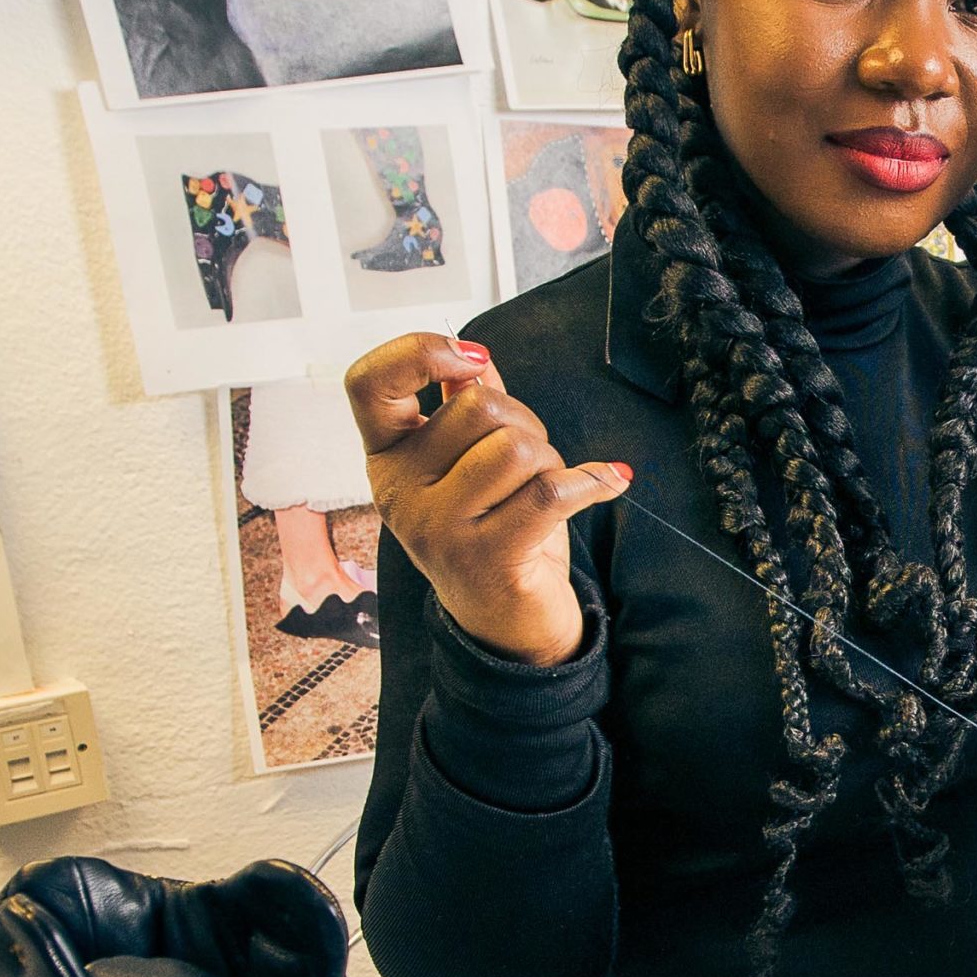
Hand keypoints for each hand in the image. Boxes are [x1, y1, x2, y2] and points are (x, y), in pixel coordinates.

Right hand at [344, 334, 630, 665]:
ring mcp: (439, 529)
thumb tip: (474, 357)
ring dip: (551, 459)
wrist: (504, 625)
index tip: (469, 358)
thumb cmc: (488, 532)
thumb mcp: (465, 464)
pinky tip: (607, 481)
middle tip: (528, 461)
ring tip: (543, 488)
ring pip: (518, 446)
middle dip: (524, 421)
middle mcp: (401, 492)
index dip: (418, 351)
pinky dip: (592, 481)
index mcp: (387, 458)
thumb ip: (464, 406)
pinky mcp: (488, 558)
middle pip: (479, 406)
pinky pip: (551, 491)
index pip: (369, 383)